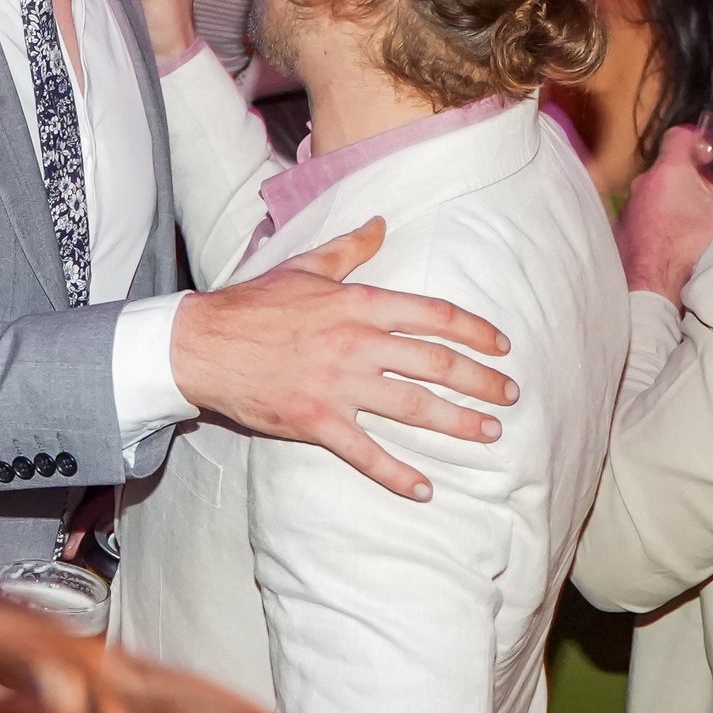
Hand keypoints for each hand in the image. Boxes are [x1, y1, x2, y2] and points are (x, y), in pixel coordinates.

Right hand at [170, 218, 516, 501]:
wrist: (202, 345)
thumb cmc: (254, 304)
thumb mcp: (306, 266)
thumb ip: (350, 249)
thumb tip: (381, 224)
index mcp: (358, 304)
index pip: (433, 316)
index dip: (475, 331)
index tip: (501, 346)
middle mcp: (357, 344)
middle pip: (435, 364)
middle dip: (480, 381)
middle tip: (510, 395)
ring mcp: (339, 386)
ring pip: (413, 407)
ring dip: (457, 422)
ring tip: (489, 433)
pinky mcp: (317, 422)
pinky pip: (366, 452)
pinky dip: (398, 474)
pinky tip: (425, 488)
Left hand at [616, 123, 712, 303]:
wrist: (654, 287)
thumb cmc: (690, 251)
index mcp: (670, 172)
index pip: (679, 136)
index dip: (698, 141)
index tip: (710, 154)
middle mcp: (644, 183)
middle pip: (669, 168)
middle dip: (691, 178)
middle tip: (710, 195)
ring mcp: (629, 207)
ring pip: (655, 193)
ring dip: (673, 202)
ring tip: (692, 222)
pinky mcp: (621, 230)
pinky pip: (643, 216)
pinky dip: (657, 222)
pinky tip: (673, 240)